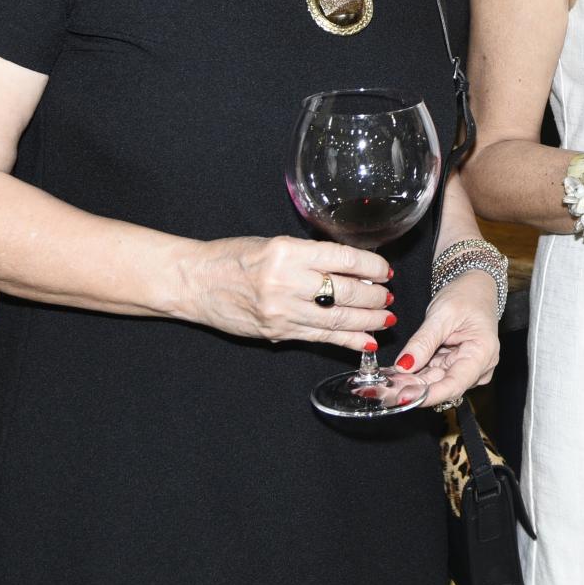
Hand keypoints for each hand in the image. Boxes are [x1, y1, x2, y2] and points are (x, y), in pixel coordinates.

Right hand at [176, 235, 391, 351]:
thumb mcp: (274, 244)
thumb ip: (310, 256)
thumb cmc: (232, 257)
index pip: (343, 259)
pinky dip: (347, 340)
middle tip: (389, 295)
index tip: (385, 270)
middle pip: (345, 292)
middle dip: (374, 296)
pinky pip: (320, 338)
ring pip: (337, 319)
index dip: (371, 267)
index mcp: (287, 252)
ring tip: (386, 318)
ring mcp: (281, 311)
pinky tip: (367, 339)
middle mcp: (286, 282)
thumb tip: (352, 268)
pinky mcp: (276, 332)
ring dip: (367, 320)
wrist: (194, 282)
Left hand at [396, 269, 501, 408]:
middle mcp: (478, 368)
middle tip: (382, 392)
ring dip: (409, 385)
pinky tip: (393, 379)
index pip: (454, 384)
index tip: (403, 398)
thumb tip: (404, 366)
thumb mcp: (443, 314)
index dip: (428, 394)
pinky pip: (432, 375)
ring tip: (382, 387)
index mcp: (482, 354)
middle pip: (441, 386)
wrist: (475, 287)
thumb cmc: (466, 296)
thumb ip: (423, 341)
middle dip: (411, 390)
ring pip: (434, 383)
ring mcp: (466, 369)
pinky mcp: (454, 367)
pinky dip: (414, 376)